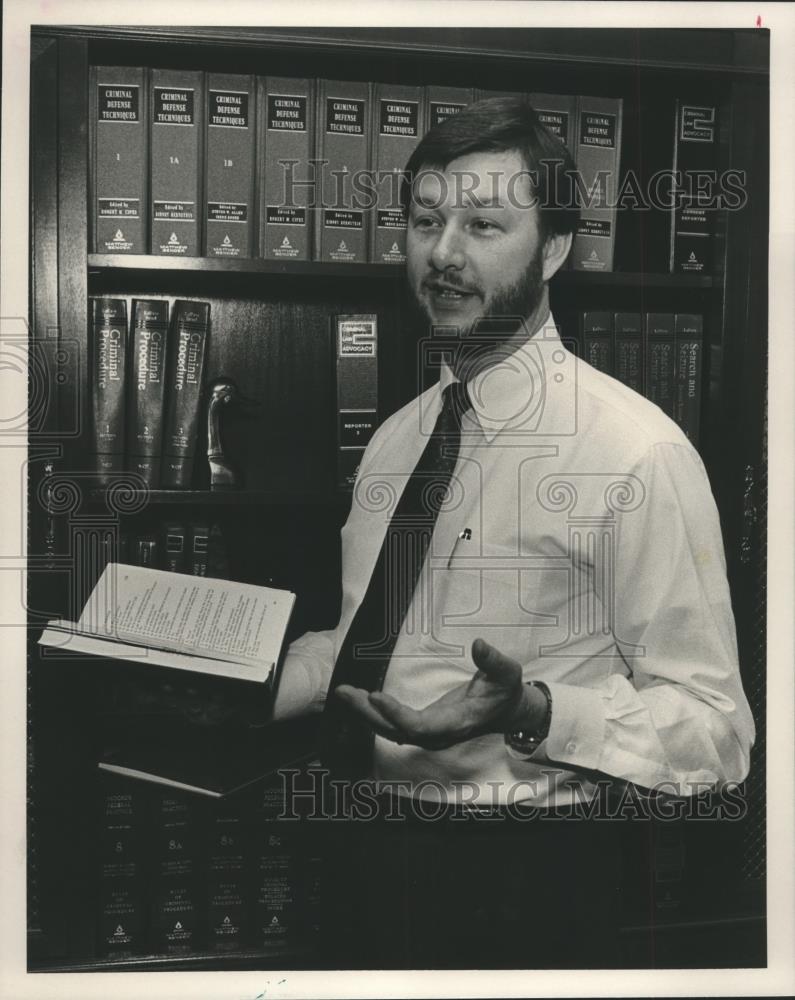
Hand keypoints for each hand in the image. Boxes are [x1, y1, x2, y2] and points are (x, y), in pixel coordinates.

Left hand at [334, 637, 540, 750]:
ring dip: (364, 713)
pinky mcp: (422, 726)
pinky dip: (372, 713)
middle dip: (368, 713)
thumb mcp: (507, 673)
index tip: (374, 696)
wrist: (507, 712)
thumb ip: (493, 660)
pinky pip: (391, 724)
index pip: (419, 726)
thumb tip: (479, 644)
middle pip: (395, 731)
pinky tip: (357, 698)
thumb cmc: (505, 692)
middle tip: (344, 692)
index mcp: (456, 723)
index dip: (395, 714)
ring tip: (343, 692)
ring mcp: (428, 733)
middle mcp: (437, 733)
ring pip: (389, 729)